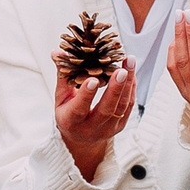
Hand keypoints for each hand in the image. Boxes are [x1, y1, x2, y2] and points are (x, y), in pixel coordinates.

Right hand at [54, 55, 134, 180]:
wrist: (81, 137)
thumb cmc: (68, 113)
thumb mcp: (61, 97)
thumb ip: (62, 75)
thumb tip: (58, 52)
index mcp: (72, 121)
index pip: (79, 109)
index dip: (86, 95)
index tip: (93, 79)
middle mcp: (91, 128)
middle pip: (106, 110)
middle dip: (114, 89)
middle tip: (120, 70)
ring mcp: (108, 128)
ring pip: (121, 107)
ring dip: (127, 84)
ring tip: (129, 63)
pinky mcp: (120, 125)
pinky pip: (128, 105)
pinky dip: (131, 87)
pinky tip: (131, 72)